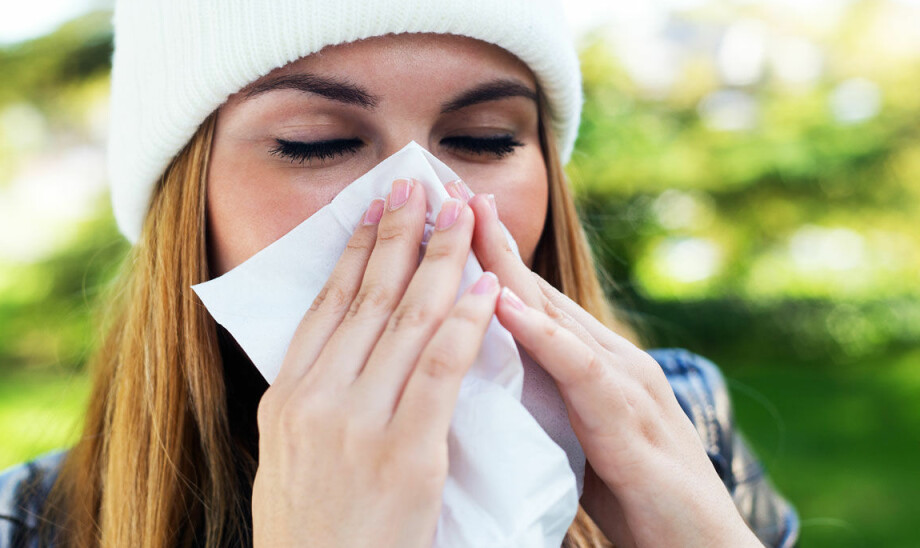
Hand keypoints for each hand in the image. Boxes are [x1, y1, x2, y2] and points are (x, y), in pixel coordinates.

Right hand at [253, 179, 500, 547]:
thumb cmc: (311, 535)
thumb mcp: (287, 459)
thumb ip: (311, 402)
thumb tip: (337, 352)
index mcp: (286, 397)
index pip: (326, 303)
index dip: (355, 248)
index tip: (377, 207)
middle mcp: (316, 398)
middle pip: (367, 296)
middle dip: (399, 233)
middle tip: (420, 182)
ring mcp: (358, 423)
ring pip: (406, 319)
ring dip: (439, 259)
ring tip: (461, 214)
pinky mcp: (405, 453)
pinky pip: (440, 368)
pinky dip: (465, 321)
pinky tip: (487, 286)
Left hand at [463, 191, 762, 547]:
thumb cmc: (634, 499)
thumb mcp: (575, 438)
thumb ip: (543, 402)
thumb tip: (488, 385)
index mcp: (590, 365)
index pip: (530, 301)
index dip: (484, 261)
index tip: (440, 220)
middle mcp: (609, 359)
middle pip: (539, 290)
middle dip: (490, 241)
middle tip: (448, 189)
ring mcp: (625, 383)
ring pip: (557, 314)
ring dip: (509, 267)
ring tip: (468, 222)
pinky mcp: (631, 422)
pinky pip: (580, 369)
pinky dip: (542, 334)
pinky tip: (505, 304)